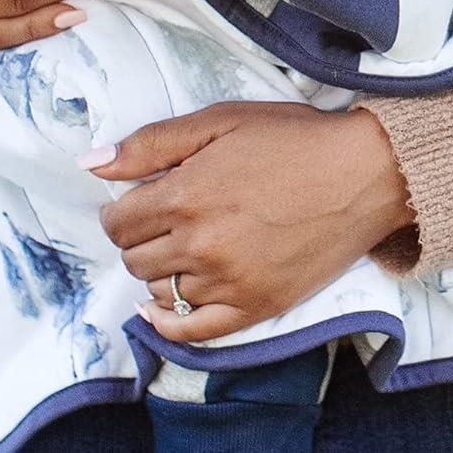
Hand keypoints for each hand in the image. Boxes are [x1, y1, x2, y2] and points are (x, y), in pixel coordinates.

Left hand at [86, 103, 415, 341]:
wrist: (362, 174)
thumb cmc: (291, 139)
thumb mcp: (218, 121)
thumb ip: (150, 144)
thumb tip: (90, 162)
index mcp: (186, 195)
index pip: (118, 222)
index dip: (119, 209)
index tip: (135, 199)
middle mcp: (200, 245)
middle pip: (134, 258)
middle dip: (137, 237)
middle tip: (159, 217)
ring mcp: (228, 282)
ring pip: (159, 292)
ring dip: (156, 270)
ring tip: (175, 246)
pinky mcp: (256, 308)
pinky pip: (194, 332)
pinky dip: (168, 323)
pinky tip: (159, 308)